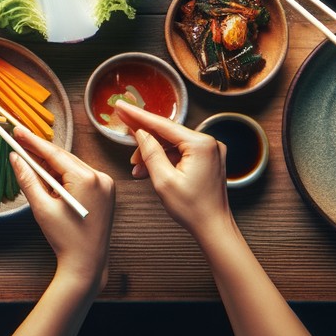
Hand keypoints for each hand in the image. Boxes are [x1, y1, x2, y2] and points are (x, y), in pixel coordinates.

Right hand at [9, 125, 114, 291]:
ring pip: (72, 166)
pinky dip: (64, 174)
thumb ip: (28, 179)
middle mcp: (101, 177)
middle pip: (64, 158)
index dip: (33, 141)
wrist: (87, 264)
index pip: (54, 154)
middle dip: (40, 152)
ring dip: (51, 164)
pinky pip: (80, 175)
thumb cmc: (65, 239)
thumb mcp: (42, 207)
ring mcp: (106, 184)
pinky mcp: (106, 191)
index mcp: (87, 179)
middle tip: (18, 141)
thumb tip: (15, 157)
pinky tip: (48, 175)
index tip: (17, 130)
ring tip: (29, 159)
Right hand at [119, 100, 230, 238]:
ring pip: (173, 144)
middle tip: (123, 134)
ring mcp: (210, 151)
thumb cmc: (193, 209)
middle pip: (168, 134)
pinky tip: (150, 170)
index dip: (138, 115)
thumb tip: (140, 132)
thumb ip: (150, 151)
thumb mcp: (164, 180)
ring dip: (153, 153)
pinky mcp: (208, 159)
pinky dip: (165, 160)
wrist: (213, 228)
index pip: (162, 124)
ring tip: (137, 169)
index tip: (121, 106)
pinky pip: (181, 152)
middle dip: (144, 140)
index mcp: (201, 145)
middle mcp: (209, 143)